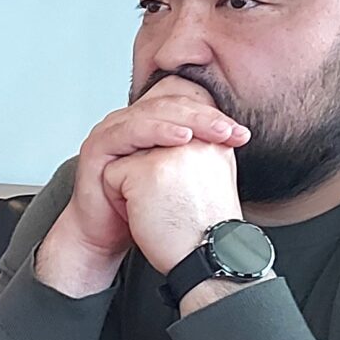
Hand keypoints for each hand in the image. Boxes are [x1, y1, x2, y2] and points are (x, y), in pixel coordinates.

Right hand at [35, 76, 246, 294]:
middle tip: (233, 131)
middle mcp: (129, 121)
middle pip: (171, 104)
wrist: (105, 235)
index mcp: (148, 123)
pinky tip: (182, 138)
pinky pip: (131, 130)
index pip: (184, 105)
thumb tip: (237, 142)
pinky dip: (158, 131)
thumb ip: (197, 155)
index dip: (214, 115)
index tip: (242, 135)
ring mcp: (111, 130)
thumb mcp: (177, 178)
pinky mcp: (97, 145)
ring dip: (188, 120)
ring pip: (154, 112)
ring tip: (215, 132)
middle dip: (206, 116)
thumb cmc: (139, 209)